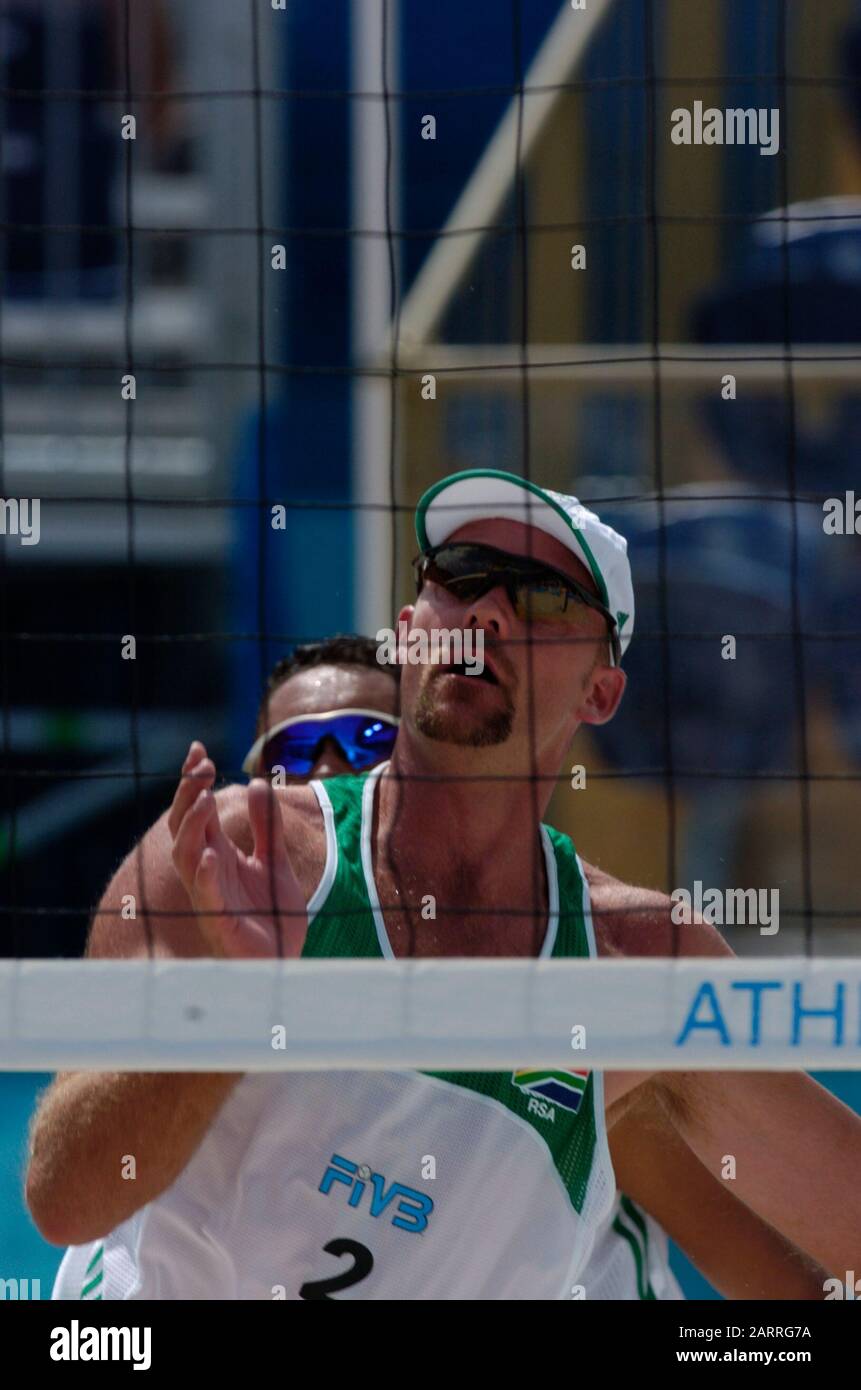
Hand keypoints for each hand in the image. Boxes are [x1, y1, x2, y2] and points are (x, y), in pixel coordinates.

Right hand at [168, 742, 307, 958]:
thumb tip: (257, 783)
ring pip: (186, 856)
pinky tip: (211, 854)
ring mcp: (210, 896)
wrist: (285, 964)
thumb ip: (267, 826)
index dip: (194, 781)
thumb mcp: (275, 861)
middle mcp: (207, 871)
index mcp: (219, 854)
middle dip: (187, 794)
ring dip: (192, 828)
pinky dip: (205, 874)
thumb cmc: (273, 917)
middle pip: (185, 826)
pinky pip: (206, 895)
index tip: (198, 749)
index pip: (199, 810)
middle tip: (199, 765)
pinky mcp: (220, 921)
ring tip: (203, 800)